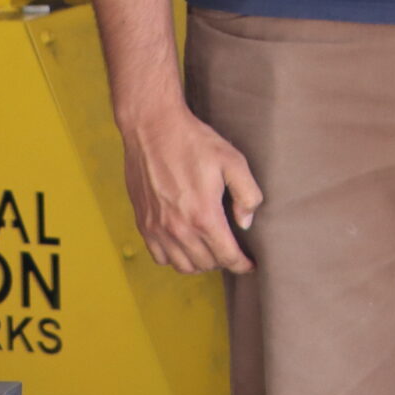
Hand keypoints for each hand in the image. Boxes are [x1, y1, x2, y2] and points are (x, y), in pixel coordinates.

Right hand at [119, 102, 261, 273]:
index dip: (242, 264)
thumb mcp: (233, 161)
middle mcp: (178, 229)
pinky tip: (185, 245)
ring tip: (212, 250)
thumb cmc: (194, 142)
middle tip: (233, 250)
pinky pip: (159, 257)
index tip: (250, 264)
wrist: (153, 129)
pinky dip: (175, 259)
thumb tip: (246, 223)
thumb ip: (247, 194)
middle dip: (224, 261)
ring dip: (201, 264)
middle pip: (206, 264)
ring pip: (182, 266)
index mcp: (203, 216)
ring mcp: (157, 229)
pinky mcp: (143, 223)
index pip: (227, 256)